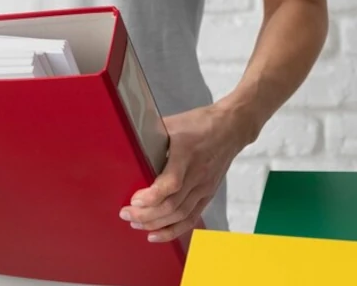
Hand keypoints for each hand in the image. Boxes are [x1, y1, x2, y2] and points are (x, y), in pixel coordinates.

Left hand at [118, 101, 258, 242]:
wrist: (230, 128)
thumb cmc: (199, 123)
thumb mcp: (172, 124)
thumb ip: (150, 135)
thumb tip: (125, 142)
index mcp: (186, 155)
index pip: (171, 183)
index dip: (151, 196)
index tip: (134, 200)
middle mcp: (197, 175)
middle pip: (172, 205)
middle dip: (146, 215)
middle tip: (126, 214)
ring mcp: (204, 187)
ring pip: (180, 215)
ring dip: (156, 224)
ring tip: (136, 223)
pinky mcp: (208, 194)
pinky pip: (191, 218)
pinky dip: (173, 230)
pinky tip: (157, 233)